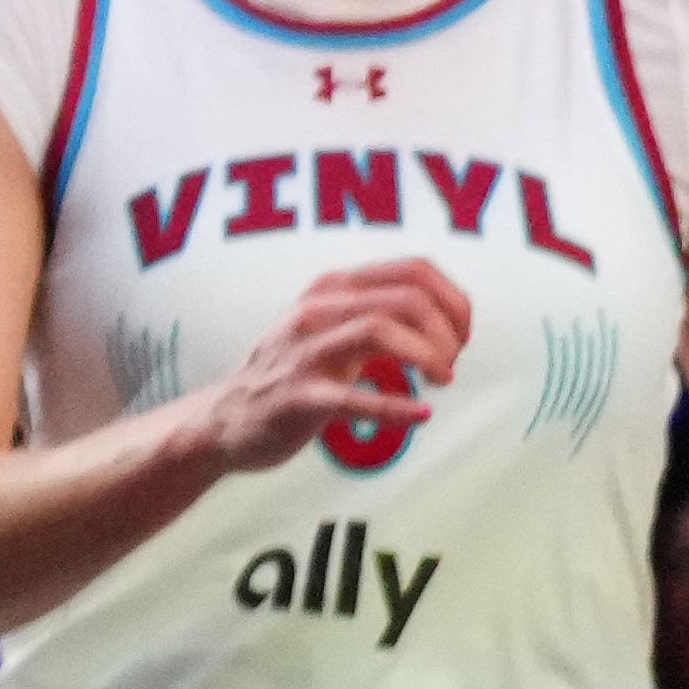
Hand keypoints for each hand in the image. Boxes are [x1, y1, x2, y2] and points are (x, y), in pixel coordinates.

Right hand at [201, 257, 470, 471]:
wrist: (227, 418)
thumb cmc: (296, 371)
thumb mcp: (333, 324)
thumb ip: (382, 312)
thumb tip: (451, 318)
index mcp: (333, 287)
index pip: (414, 270)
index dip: (454, 302)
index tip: (462, 336)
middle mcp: (317, 310)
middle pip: (406, 299)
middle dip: (446, 334)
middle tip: (450, 365)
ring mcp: (304, 352)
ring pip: (380, 331)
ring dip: (427, 357)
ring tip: (441, 381)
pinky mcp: (298, 397)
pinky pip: (354, 398)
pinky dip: (396, 408)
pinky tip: (421, 415)